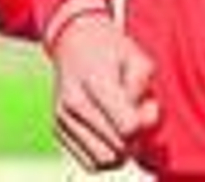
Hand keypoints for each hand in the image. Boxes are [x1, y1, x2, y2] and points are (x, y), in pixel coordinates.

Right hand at [48, 2, 159, 169]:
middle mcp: (73, 105)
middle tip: (137, 116)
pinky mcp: (58, 131)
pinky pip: (90, 162)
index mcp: (96, 83)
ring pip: (103, 160)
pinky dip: (106, 153)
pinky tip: (111, 133)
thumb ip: (144, 89)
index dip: (144, 124)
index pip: (127, 127)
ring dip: (122, 150)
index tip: (145, 108)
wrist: (75, 43)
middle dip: (136, 139)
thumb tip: (141, 125)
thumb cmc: (113, 51)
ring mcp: (62, 121)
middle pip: (117, 149)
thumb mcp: (138, 57)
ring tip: (124, 125)